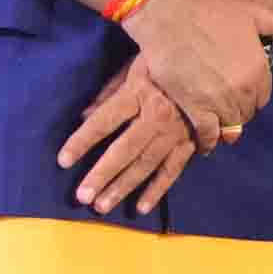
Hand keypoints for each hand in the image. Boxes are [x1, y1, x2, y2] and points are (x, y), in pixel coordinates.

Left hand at [57, 59, 197, 213]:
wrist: (209, 68)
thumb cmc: (164, 66)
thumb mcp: (133, 68)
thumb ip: (109, 92)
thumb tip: (83, 116)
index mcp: (138, 94)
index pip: (104, 122)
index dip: (82, 141)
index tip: (63, 161)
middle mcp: (156, 116)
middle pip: (125, 150)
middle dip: (102, 174)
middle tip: (82, 196)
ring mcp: (175, 132)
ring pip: (147, 164)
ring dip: (124, 187)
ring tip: (102, 206)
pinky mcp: (190, 143)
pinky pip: (173, 170)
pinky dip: (158, 190)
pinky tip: (141, 207)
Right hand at [122, 0, 272, 135]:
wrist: (169, 13)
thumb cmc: (210, 10)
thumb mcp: (253, 14)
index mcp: (259, 69)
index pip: (262, 98)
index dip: (251, 96)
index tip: (239, 92)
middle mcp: (243, 88)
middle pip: (246, 113)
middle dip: (238, 110)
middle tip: (224, 104)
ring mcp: (219, 99)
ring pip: (230, 125)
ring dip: (224, 124)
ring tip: (215, 121)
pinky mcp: (194, 106)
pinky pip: (207, 134)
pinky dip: (207, 141)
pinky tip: (206, 144)